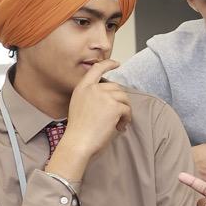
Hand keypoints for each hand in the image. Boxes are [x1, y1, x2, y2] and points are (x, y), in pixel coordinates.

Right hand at [49, 60, 131, 179]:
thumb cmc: (78, 130)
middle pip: (116, 88)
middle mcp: (92, 89)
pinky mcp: (114, 106)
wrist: (77, 142)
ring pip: (124, 98)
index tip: (116, 63)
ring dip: (124, 111)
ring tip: (118, 123)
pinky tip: (119, 127)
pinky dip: (126, 119)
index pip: (96, 69)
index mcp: (82, 88)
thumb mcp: (79, 105)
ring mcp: (103, 96)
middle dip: (120, 101)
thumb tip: (110, 95)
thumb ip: (90, 96)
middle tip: (117, 117)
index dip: (108, 64)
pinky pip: (127, 109)